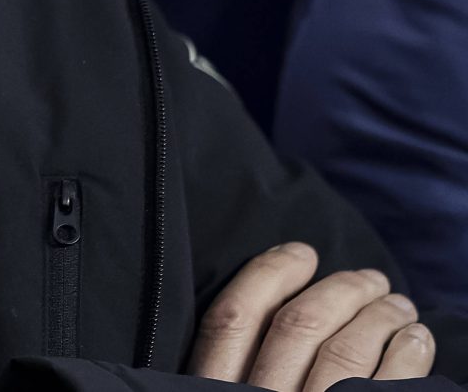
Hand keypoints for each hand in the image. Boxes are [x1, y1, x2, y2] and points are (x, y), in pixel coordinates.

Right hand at [189, 242, 433, 389]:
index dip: (268, 275)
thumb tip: (279, 301)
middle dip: (339, 291)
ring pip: (345, 353)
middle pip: (297, 328)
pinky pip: (387, 387)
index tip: (301, 251)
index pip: (230, 320)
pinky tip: (417, 340)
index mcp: (213, 389)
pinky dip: (409, 357)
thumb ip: (231, 366)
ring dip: (380, 318)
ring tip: (400, 306)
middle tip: (370, 278)